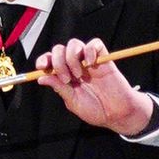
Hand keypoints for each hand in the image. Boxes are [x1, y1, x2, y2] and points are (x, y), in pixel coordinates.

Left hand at [35, 38, 154, 134]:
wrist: (117, 114)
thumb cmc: (97, 110)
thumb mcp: (73, 102)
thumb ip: (59, 88)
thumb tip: (41, 78)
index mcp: (66, 76)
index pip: (50, 61)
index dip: (44, 60)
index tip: (42, 67)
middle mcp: (75, 66)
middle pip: (60, 50)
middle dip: (58, 62)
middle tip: (66, 79)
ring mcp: (89, 62)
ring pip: (74, 44)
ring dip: (72, 57)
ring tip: (79, 74)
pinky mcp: (103, 59)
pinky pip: (95, 44)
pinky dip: (90, 50)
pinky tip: (91, 63)